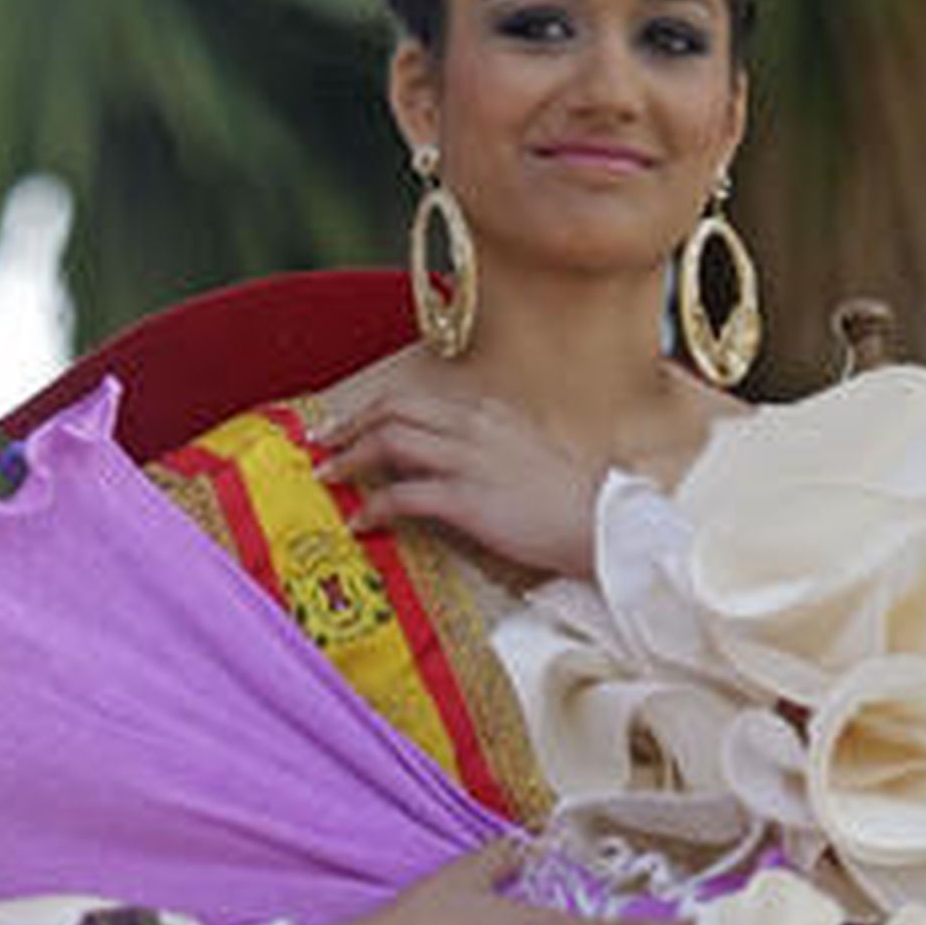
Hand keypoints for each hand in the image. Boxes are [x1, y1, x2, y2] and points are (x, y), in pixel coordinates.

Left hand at [313, 382, 598, 577]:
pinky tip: (361, 521)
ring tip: (329, 476)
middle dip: (350, 423)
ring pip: (390, 440)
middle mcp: (474, 426)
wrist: (601, 526)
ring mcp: (469, 460)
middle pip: (394, 409)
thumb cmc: (570, 499)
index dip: (373, 408)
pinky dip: (374, 506)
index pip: (416, 398)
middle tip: (323, 442)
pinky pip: (403, 495)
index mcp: (488, 412)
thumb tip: (449, 458)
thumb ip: (487, 447)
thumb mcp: (526, 453)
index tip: (349, 423)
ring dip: (351, 458)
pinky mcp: (467, 499)